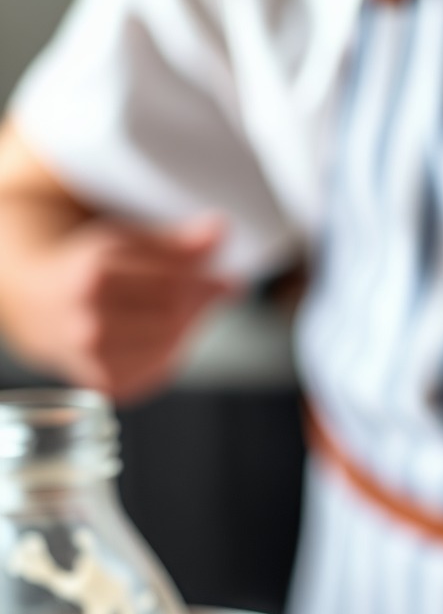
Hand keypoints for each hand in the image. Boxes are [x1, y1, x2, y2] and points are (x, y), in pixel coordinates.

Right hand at [6, 214, 235, 401]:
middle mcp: (90, 324)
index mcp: (95, 279)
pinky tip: (165, 336)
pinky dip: (170, 354)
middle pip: (173, 319)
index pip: (171, 286)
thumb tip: (221, 228)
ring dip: (188, 328)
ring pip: (170, 347)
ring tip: (186, 310)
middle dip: (199, 305)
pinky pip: (158, 372)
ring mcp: (97, 361)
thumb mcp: (126, 243)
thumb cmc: (90, 270)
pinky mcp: (107, 385)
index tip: (231, 280)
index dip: (207, 284)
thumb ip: (176, 242)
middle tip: (216, 292)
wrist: (40, 306)